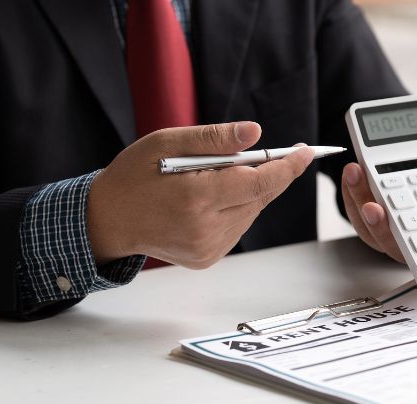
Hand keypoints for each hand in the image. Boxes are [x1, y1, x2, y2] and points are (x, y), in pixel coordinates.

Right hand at [87, 122, 313, 268]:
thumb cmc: (135, 175)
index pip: (260, 182)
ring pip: (252, 212)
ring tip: (222, 176)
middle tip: (272, 154)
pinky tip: (214, 198)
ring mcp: (208, 248)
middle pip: (260, 197)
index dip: (288, 166)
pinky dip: (237, 208)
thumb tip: (256, 133)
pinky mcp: (208, 258)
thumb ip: (214, 139)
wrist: (109, 219)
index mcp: (196, 198)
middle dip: (270, 173)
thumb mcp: (167, 142)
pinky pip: (238, 226)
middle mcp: (205, 229)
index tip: (306, 152)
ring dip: (250, 190)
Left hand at [341, 159, 416, 261]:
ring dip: (358, 201)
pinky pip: (354, 208)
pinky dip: (351, 190)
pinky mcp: (367, 214)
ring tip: (358, 173)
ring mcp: (387, 229)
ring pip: (368, 225)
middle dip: (381, 227)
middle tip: (374, 208)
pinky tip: (355, 169)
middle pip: (391, 242)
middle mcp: (412, 243)